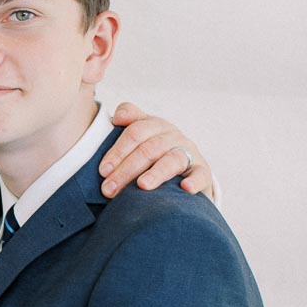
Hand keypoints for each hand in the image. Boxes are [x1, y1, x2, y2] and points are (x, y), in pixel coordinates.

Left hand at [99, 103, 213, 199]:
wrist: (184, 168)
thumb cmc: (152, 153)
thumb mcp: (140, 135)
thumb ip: (128, 120)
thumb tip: (117, 117)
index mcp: (153, 125)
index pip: (135, 132)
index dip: (118, 151)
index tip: (103, 171)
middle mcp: (172, 136)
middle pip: (149, 149)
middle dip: (127, 170)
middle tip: (109, 189)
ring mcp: (189, 152)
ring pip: (172, 159)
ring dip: (156, 173)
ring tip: (142, 186)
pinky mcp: (203, 170)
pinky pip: (200, 174)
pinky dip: (194, 181)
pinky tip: (185, 188)